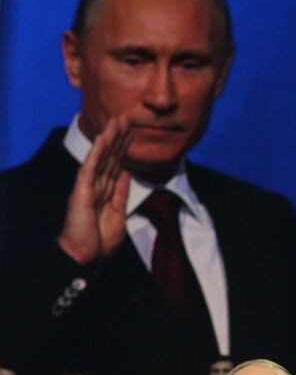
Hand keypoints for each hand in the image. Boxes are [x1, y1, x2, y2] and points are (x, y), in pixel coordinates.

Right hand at [57, 116, 132, 264]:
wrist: (85, 258)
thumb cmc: (98, 242)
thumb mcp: (119, 215)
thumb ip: (122, 194)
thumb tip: (127, 173)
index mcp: (107, 191)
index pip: (118, 163)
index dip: (126, 147)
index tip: (135, 131)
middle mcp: (97, 185)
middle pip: (111, 156)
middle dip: (120, 136)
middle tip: (129, 116)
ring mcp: (89, 187)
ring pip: (101, 157)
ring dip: (109, 138)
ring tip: (117, 120)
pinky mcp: (81, 192)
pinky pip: (90, 169)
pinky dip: (96, 153)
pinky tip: (101, 139)